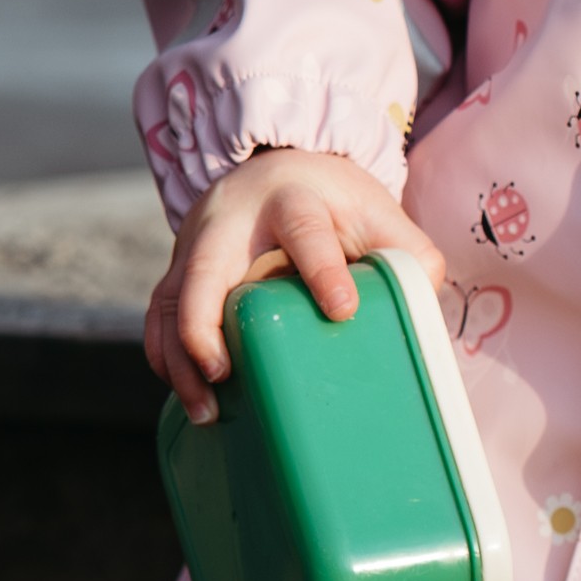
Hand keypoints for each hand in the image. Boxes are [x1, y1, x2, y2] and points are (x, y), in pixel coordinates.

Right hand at [150, 146, 442, 422]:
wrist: (277, 169)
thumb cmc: (333, 203)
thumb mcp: (377, 213)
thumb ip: (407, 251)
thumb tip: (422, 295)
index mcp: (293, 200)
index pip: (305, 230)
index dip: (322, 269)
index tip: (342, 311)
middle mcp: (233, 221)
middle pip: (205, 269)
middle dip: (205, 324)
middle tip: (223, 374)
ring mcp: (197, 246)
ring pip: (170, 300)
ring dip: (180, 358)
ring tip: (206, 411)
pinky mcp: (179, 271)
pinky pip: (158, 316)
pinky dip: (165, 357)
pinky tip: (187, 394)